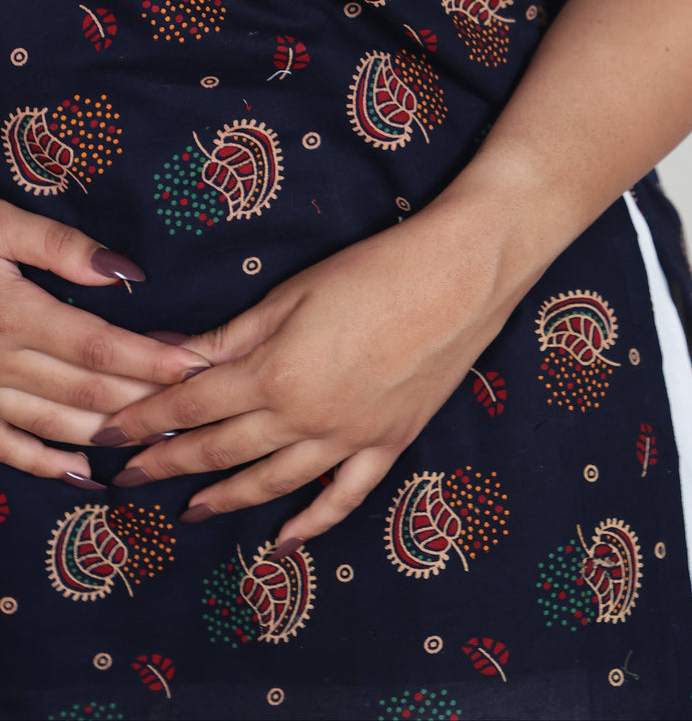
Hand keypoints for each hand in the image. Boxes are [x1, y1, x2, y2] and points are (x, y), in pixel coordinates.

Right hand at [0, 197, 209, 484]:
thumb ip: (58, 247)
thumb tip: (126, 272)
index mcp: (16, 315)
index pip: (100, 347)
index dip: (151, 359)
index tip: (197, 365)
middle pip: (86, 391)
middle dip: (144, 401)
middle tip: (196, 408)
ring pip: (54, 424)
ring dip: (108, 435)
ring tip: (159, 439)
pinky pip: (4, 445)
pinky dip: (44, 462)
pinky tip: (84, 473)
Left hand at [97, 201, 516, 547]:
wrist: (461, 275)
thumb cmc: (374, 270)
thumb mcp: (292, 294)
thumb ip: (231, 336)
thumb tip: (170, 355)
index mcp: (274, 373)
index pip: (191, 405)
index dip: (145, 420)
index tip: (110, 433)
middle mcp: (305, 418)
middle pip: (222, 450)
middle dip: (169, 464)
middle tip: (129, 477)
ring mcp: (349, 439)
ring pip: (273, 482)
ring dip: (225, 498)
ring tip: (189, 510)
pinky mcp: (389, 443)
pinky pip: (343, 496)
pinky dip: (311, 523)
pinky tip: (283, 540)